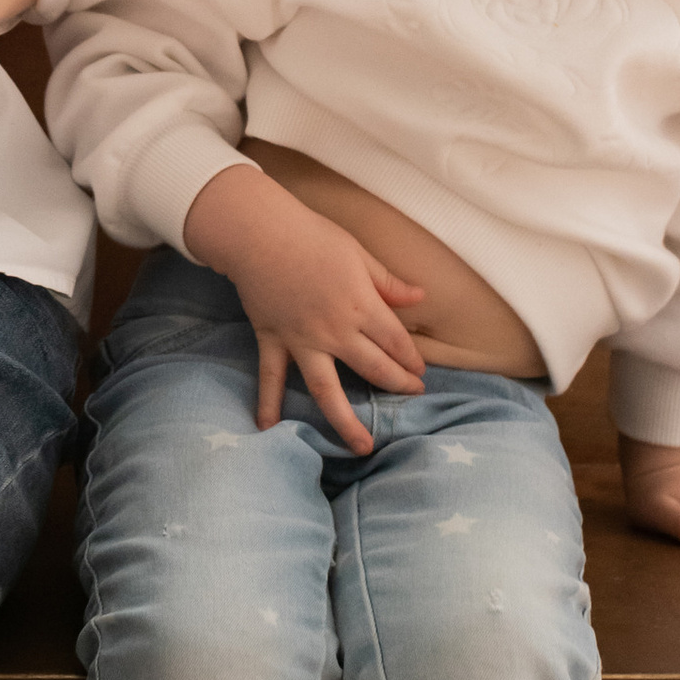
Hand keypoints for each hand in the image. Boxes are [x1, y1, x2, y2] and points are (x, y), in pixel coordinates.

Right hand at [182, 161, 429, 452]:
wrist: (259, 233)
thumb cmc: (312, 235)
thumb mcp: (358, 253)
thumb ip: (388, 282)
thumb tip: (420, 296)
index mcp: (360, 305)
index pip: (396, 343)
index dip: (412, 359)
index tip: (420, 370)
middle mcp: (335, 331)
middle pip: (373, 369)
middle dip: (397, 385)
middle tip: (412, 395)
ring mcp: (302, 341)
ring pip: (327, 390)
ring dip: (346, 422)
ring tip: (363, 447)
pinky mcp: (274, 341)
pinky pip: (271, 378)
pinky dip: (269, 404)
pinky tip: (270, 430)